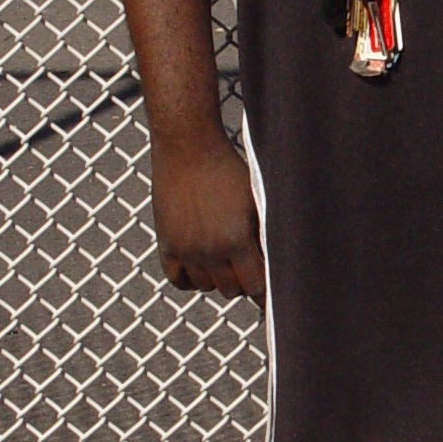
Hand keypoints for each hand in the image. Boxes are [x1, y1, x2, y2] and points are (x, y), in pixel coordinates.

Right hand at [151, 125, 266, 300]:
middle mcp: (209, 250)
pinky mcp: (167, 242)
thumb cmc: (228, 169)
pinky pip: (178, 280)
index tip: (273, 294)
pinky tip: (202, 268)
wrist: (188, 147)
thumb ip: (262, 236)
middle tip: (249, 268)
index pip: (256, 286)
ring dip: (219, 279)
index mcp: (236, 240)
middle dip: (244, 282)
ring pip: (206, 286)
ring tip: (227, 262)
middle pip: (231, 290)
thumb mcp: (255, 201)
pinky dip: (191, 280)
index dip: (266, 291)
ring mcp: (185, 249)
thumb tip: (275, 262)